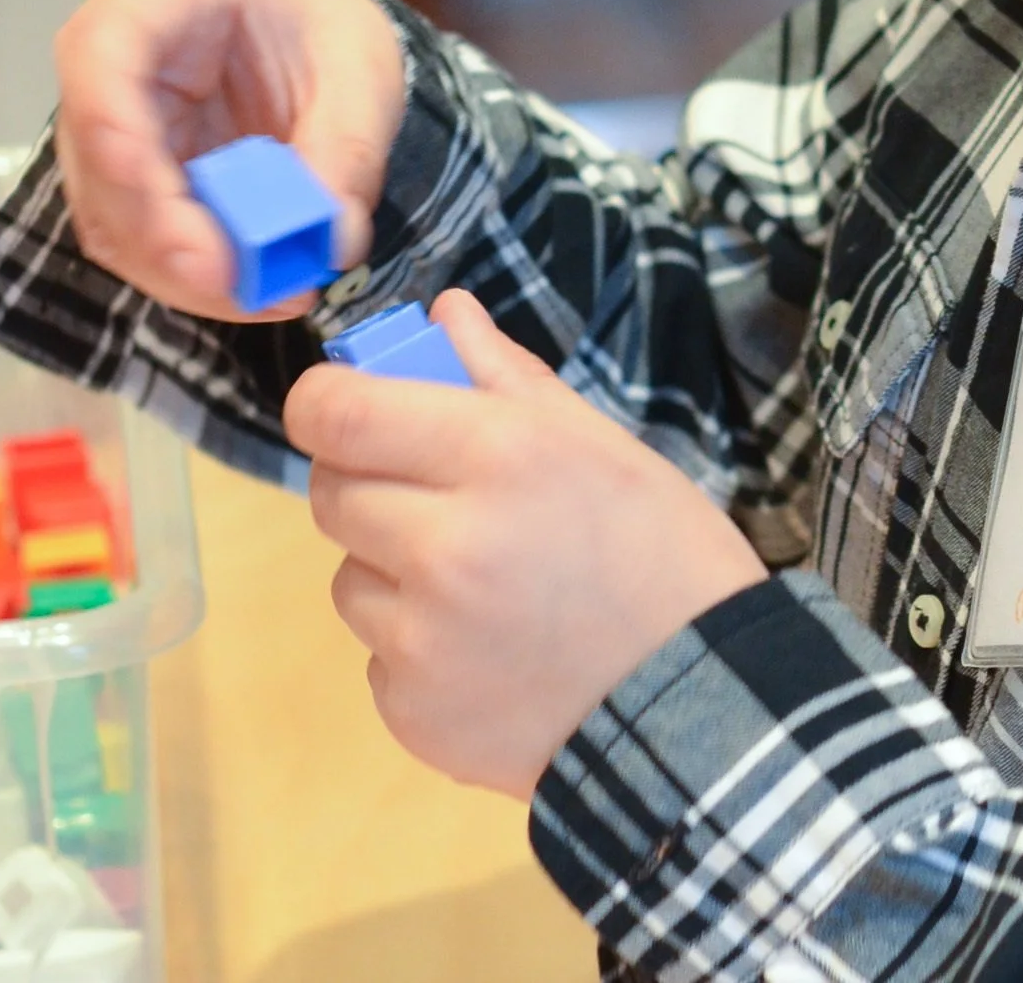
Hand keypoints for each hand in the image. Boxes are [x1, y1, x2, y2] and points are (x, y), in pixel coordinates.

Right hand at [54, 0, 404, 319]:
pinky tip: (262, 290)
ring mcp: (107, 128)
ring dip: (186, 273)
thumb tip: (332, 237)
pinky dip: (198, 278)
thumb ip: (348, 146)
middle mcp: (110, 62)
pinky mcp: (125, 187)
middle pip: (102, 158)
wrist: (313, 47)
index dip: (119, 136)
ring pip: (114, 217)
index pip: (102, 54)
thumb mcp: (361, 68)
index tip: (176, 208)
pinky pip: (141, 244)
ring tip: (277, 294)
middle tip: (245, 284)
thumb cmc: (323, 32)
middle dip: (170, 236)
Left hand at [288, 291, 768, 798]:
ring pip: (348, 577)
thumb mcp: (597, 443)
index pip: (339, 413)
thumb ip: (504, 374)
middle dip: (367, 482)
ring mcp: (423, 638)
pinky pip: (378, 656)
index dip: (323, 403)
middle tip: (430, 496)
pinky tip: (488, 653)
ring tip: (478, 587)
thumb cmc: (661, 551)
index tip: (339, 407)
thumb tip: (443, 311)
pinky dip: (416, 649)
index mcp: (494, 456)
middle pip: (331, 491)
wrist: (699, 704)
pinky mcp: (415, 712)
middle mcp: (444, 544)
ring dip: (389, 571)